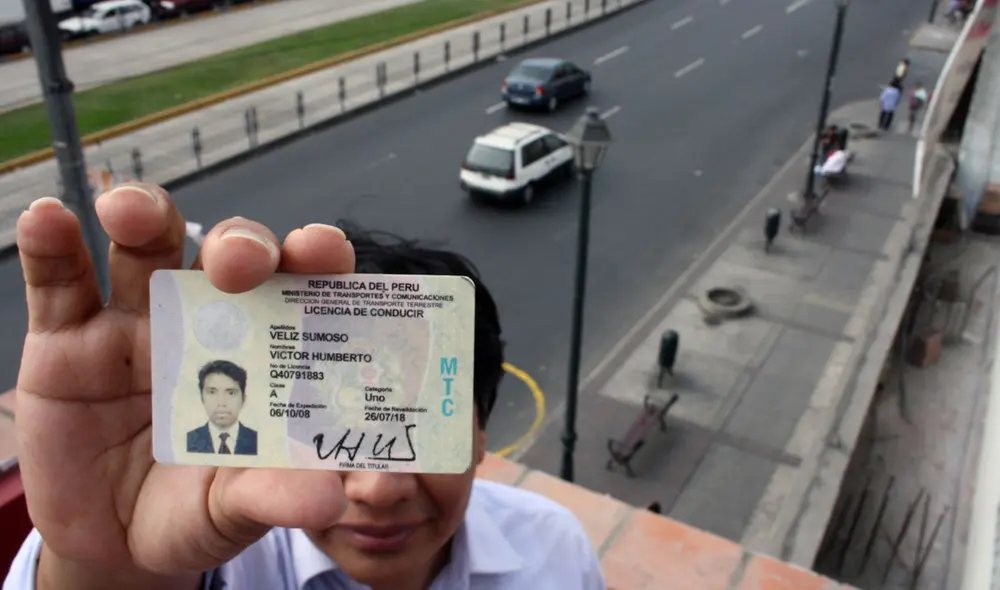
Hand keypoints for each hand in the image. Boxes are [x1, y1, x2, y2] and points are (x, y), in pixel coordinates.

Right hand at [16, 184, 352, 577]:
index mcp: (263, 348)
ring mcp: (135, 321)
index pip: (300, 285)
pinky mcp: (66, 338)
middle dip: (238, 243)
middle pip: (227, 254)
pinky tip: (47, 219)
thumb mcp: (234, 509)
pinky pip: (57, 282)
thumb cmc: (195, 511)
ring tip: (131, 211)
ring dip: (144, 214)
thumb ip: (274, 495)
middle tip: (240, 261)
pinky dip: (50, 246)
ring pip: (144, 247)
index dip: (315, 257)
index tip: (324, 250)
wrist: (110, 544)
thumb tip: (327, 498)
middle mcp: (207, 319)